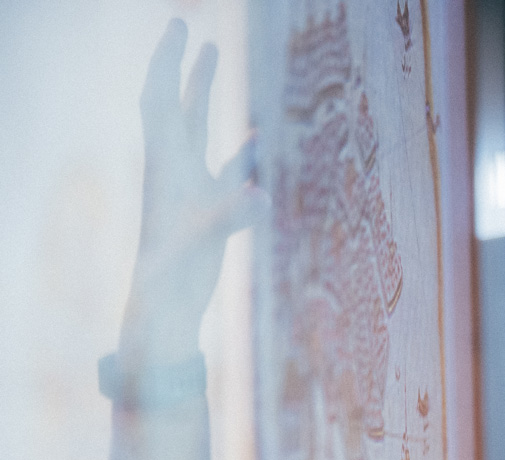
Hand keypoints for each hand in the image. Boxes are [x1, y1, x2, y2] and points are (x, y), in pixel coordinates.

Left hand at [120, 20, 265, 366]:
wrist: (165, 307)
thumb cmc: (174, 275)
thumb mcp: (202, 240)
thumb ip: (231, 214)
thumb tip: (261, 194)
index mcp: (167, 164)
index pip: (163, 99)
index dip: (171, 62)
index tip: (181, 26)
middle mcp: (175, 167)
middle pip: (175, 103)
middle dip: (184, 65)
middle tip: (192, 29)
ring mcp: (192, 187)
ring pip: (197, 127)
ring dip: (205, 92)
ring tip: (213, 57)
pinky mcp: (209, 209)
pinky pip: (225, 167)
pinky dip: (241, 147)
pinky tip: (256, 135)